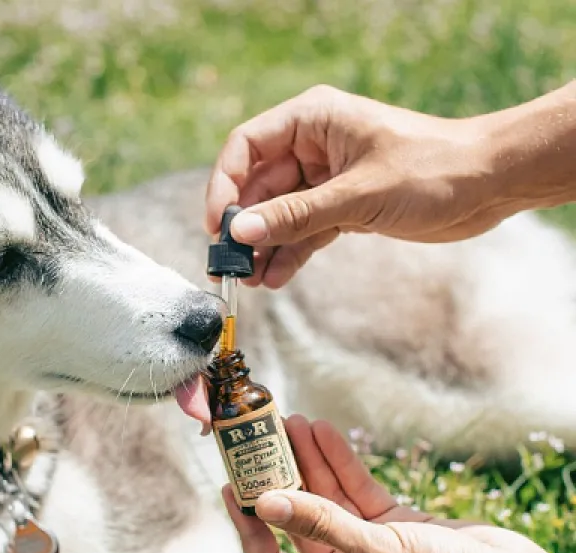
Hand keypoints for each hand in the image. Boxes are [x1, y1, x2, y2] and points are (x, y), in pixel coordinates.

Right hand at [205, 82, 575, 287]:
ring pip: (280, 214)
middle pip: (259, 186)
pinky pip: (305, 231)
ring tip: (251, 280)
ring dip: (265, 246)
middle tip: (230, 265)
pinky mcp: (343, 207)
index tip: (218, 225)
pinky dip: (291, 253)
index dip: (225, 185)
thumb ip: (296, 216)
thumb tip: (242, 233)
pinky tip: (277, 278)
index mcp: (313, 120)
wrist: (488, 185)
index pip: (247, 147)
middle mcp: (314, 146)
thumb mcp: (357, 194)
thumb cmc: (433, 169)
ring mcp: (327, 178)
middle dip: (244, 226)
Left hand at [223, 415, 557, 552]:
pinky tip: (322, 433)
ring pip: (324, 501)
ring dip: (308, 463)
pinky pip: (355, 492)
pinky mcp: (390, 528)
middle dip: (279, 482)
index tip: (234, 489)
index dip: (248, 530)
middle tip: (259, 443)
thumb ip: (321, 525)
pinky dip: (340, 463)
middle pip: (296, 524)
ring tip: (291, 422)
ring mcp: (365, 551)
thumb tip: (267, 503)